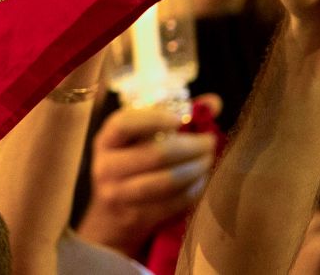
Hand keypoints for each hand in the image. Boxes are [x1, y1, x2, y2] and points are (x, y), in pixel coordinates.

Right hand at [77, 95, 220, 254]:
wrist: (110, 217)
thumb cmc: (130, 166)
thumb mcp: (139, 140)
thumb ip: (174, 116)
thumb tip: (213, 103)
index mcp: (106, 140)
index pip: (124, 124)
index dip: (153, 119)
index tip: (179, 119)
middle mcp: (107, 166)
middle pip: (155, 154)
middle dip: (191, 147)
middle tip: (209, 142)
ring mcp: (120, 194)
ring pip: (167, 181)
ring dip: (195, 169)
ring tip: (208, 161)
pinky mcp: (137, 217)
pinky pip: (173, 202)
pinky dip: (193, 190)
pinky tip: (201, 181)